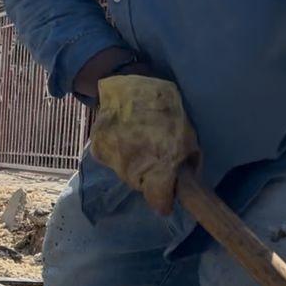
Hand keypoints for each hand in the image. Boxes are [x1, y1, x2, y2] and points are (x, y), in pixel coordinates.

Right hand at [89, 75, 199, 214]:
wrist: (127, 84)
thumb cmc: (164, 107)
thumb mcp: (186, 133)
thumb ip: (187, 160)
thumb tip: (185, 181)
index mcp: (159, 166)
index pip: (159, 201)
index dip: (165, 200)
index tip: (168, 196)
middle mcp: (132, 169)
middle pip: (142, 188)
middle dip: (150, 178)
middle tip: (157, 158)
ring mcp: (112, 161)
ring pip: (126, 175)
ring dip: (135, 166)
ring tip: (140, 143)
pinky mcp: (98, 151)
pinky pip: (112, 162)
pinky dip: (119, 154)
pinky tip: (124, 137)